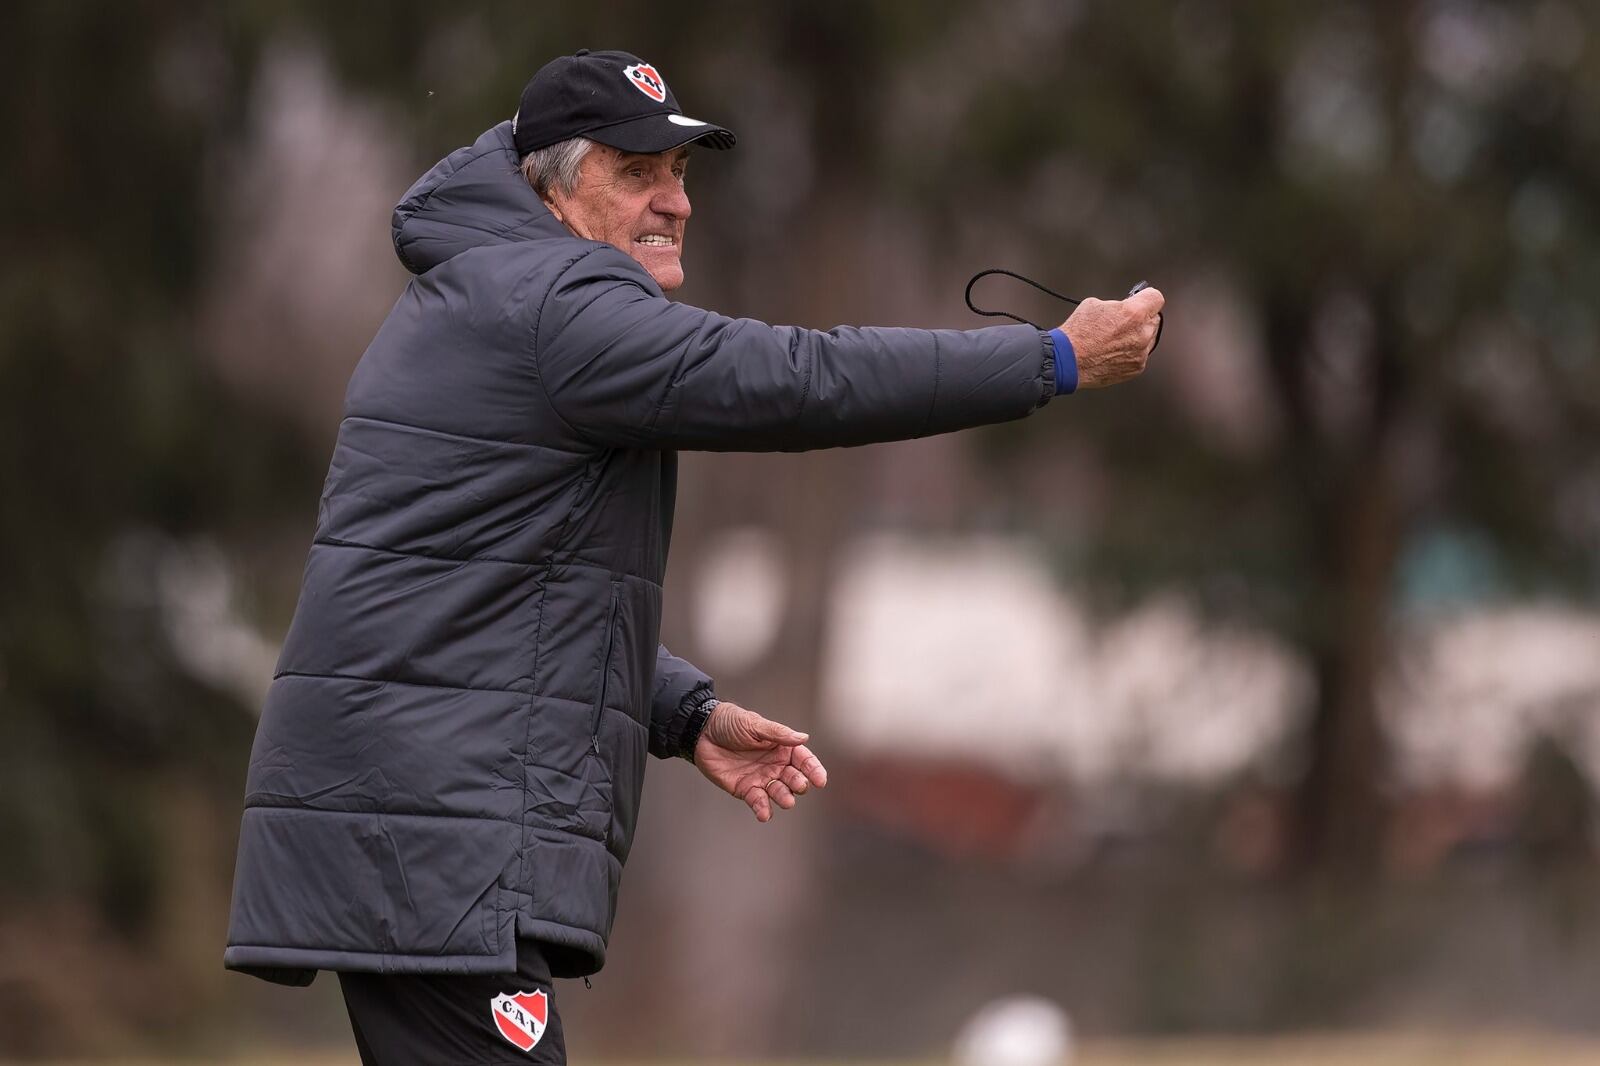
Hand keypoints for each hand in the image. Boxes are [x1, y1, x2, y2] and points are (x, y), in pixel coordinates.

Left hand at [693, 701, 827, 822]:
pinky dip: (763, 809)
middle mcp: (775, 765)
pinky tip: (765, 814)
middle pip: (794, 778)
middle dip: (799, 784)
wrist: (702, 732)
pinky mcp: (745, 789)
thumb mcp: (754, 724)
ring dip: (784, 798)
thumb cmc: (730, 722)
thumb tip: (803, 738)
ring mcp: (761, 778)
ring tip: (787, 801)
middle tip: (798, 785)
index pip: (804, 760)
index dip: (814, 770)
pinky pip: (758, 801)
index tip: (820, 780)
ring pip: (779, 792)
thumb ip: (778, 734)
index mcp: (782, 747)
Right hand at [1060, 286, 1164, 387]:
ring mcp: (1141, 353)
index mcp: (1134, 313)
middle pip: (1153, 319)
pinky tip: (1114, 351)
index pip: (1156, 298)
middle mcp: (1142, 333)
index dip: (1147, 297)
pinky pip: (1141, 355)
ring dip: (1137, 336)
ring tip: (1116, 339)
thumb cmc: (1078, 334)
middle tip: (1124, 321)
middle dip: (1141, 318)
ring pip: (1149, 338)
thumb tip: (1124, 307)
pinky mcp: (1137, 367)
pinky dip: (1131, 352)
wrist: (1068, 361)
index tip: (1142, 299)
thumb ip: (1117, 305)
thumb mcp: (1095, 304)